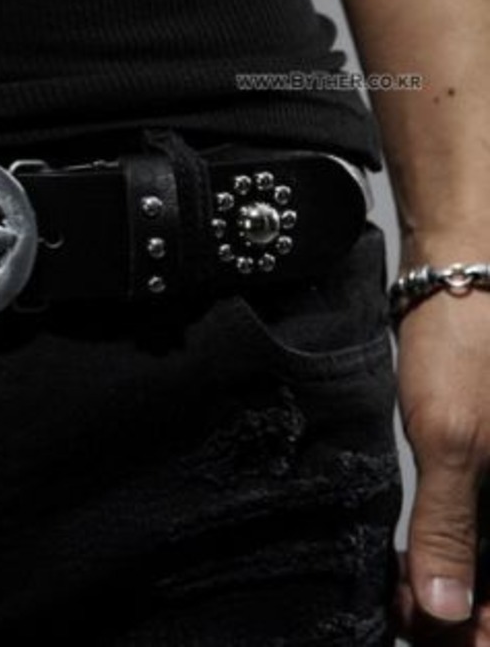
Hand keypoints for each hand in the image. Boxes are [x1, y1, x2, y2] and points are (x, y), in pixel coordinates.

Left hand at [395, 258, 489, 644]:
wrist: (464, 271)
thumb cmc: (471, 342)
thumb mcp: (453, 436)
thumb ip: (450, 525)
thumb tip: (445, 608)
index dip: (481, 632)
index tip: (439, 642)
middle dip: (462, 616)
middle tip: (407, 622)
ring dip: (451, 590)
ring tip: (399, 602)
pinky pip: (481, 530)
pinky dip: (449, 554)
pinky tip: (408, 567)